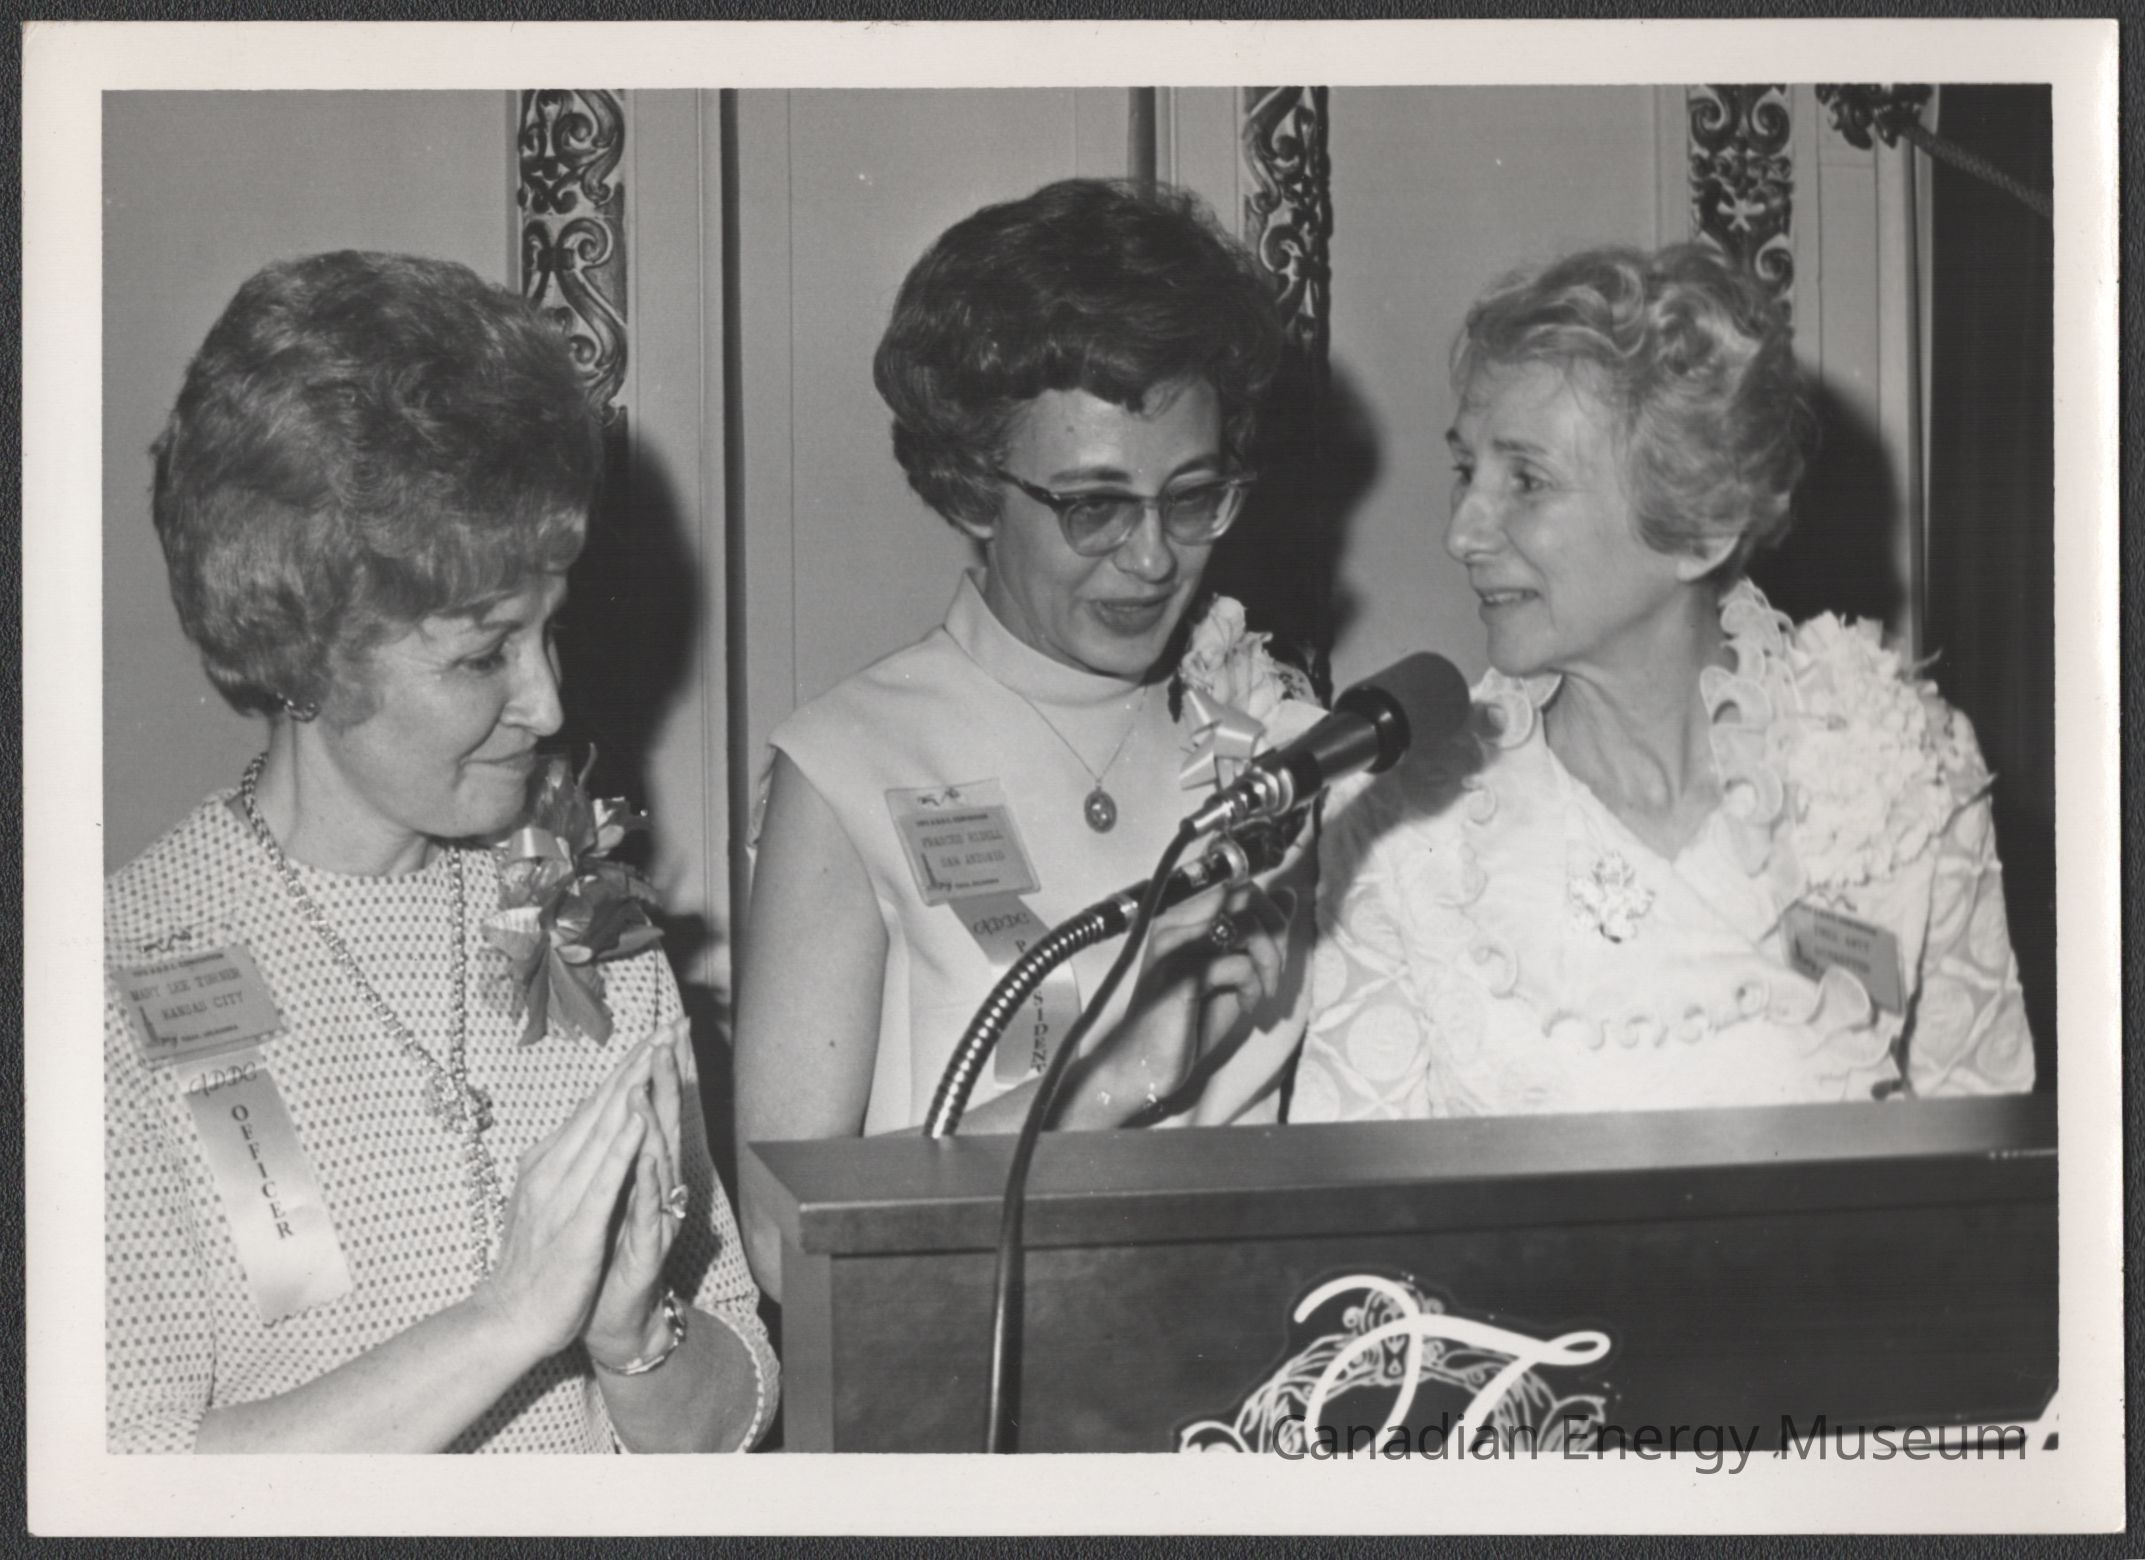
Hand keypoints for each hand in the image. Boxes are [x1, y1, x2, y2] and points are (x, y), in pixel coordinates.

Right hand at [469, 1032, 655, 1362]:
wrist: (507, 1319)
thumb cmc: (533, 1263)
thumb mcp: (548, 1199)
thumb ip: (565, 1161)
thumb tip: (583, 1122)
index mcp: (550, 1161)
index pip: (594, 1104)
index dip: (627, 1066)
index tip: (656, 1032)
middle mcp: (554, 1168)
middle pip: (602, 1105)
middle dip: (637, 1062)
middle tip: (668, 1023)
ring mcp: (563, 1195)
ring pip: (602, 1131)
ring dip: (631, 1089)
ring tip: (657, 1052)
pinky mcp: (576, 1227)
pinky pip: (602, 1181)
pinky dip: (622, 1147)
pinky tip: (639, 1120)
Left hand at [584, 1017, 692, 1368]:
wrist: (605, 1319)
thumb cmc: (599, 1259)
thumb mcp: (603, 1198)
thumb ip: (613, 1158)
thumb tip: (611, 1114)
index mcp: (640, 1172)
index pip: (652, 1109)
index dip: (660, 1069)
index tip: (665, 1026)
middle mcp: (655, 1188)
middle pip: (663, 1122)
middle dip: (666, 1076)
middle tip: (671, 1032)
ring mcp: (654, 1215)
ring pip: (657, 1158)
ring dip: (654, 1116)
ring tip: (650, 1077)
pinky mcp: (646, 1246)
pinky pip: (648, 1206)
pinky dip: (645, 1177)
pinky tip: (643, 1153)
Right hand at [1084, 878, 1295, 1118]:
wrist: (1143, 1065)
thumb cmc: (1185, 1022)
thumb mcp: (1230, 972)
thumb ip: (1256, 932)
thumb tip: (1288, 895)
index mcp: (1181, 918)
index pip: (1239, 886)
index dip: (1269, 914)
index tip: (1271, 952)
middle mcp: (1173, 924)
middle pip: (1245, 896)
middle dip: (1274, 932)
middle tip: (1272, 972)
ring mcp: (1174, 947)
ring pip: (1246, 925)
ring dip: (1268, 961)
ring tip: (1261, 991)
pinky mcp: (1180, 976)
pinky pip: (1238, 964)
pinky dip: (1253, 986)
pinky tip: (1245, 1006)